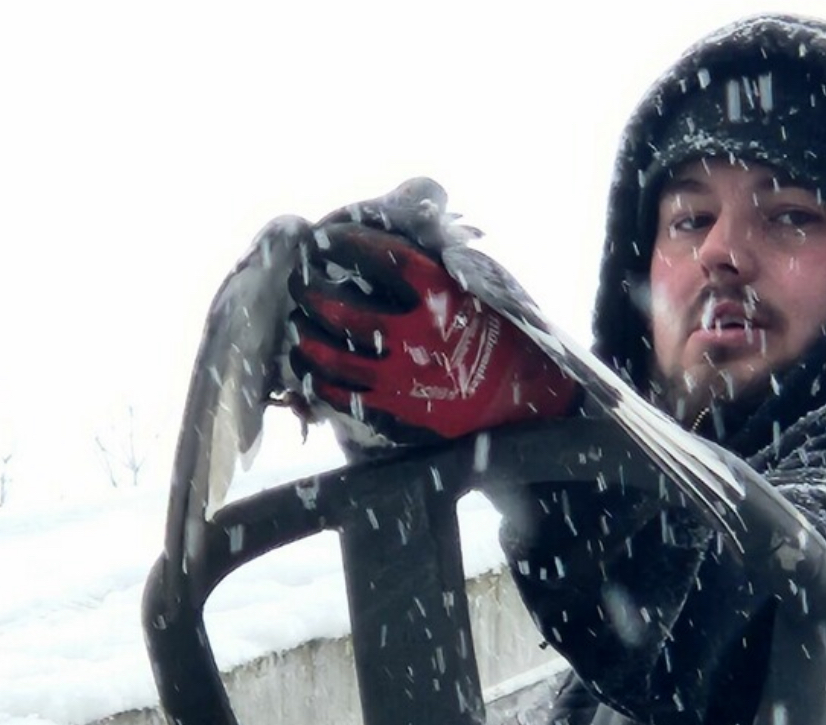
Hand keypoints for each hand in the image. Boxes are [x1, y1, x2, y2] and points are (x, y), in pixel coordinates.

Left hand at [288, 223, 579, 443]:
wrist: (528, 399)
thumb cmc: (505, 333)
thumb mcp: (486, 283)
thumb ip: (444, 256)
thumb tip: (411, 212)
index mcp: (445, 295)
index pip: (384, 259)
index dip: (348, 244)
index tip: (326, 237)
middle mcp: (422, 335)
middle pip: (348, 312)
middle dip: (315, 295)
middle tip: (298, 283)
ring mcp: (409, 377)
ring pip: (338, 359)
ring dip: (309, 340)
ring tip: (297, 325)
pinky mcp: (402, 411)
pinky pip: (347, 397)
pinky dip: (321, 381)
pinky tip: (308, 369)